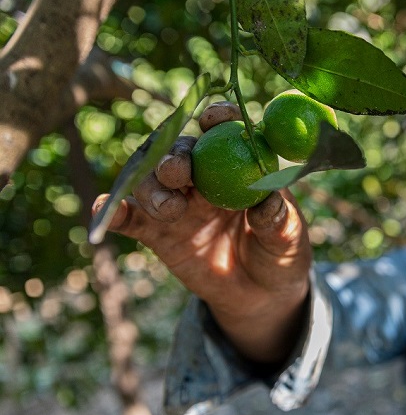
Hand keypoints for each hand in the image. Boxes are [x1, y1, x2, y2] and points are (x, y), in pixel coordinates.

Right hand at [91, 102, 312, 362]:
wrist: (259, 296)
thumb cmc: (280, 255)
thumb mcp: (288, 238)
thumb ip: (277, 219)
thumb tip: (267, 200)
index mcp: (239, 165)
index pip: (226, 130)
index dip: (217, 118)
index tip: (212, 120)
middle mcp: (203, 176)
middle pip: (181, 151)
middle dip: (175, 155)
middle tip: (178, 171)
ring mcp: (177, 202)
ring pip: (152, 181)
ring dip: (152, 187)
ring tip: (170, 209)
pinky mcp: (156, 231)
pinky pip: (131, 218)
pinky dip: (114, 212)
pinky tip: (106, 210)